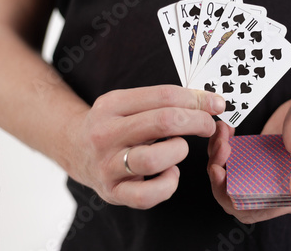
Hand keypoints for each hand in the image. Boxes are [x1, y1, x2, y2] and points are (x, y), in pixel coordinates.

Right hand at [65, 85, 224, 208]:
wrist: (74, 148)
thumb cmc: (113, 124)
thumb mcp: (130, 103)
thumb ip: (166, 100)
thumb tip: (211, 102)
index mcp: (113, 104)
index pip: (164, 96)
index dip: (197, 99)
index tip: (216, 104)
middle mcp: (106, 133)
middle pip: (163, 122)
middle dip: (197, 122)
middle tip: (208, 126)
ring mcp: (107, 165)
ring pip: (154, 159)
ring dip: (179, 151)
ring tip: (178, 149)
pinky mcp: (113, 191)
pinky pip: (147, 195)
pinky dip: (167, 185)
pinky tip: (170, 174)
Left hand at [208, 88, 290, 222]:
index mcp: (289, 195)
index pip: (251, 210)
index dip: (229, 197)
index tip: (220, 171)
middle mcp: (275, 187)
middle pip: (234, 195)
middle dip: (219, 177)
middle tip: (219, 150)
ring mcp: (265, 171)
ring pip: (231, 176)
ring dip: (219, 159)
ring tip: (221, 136)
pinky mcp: (258, 155)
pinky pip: (234, 158)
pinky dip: (224, 146)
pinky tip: (225, 131)